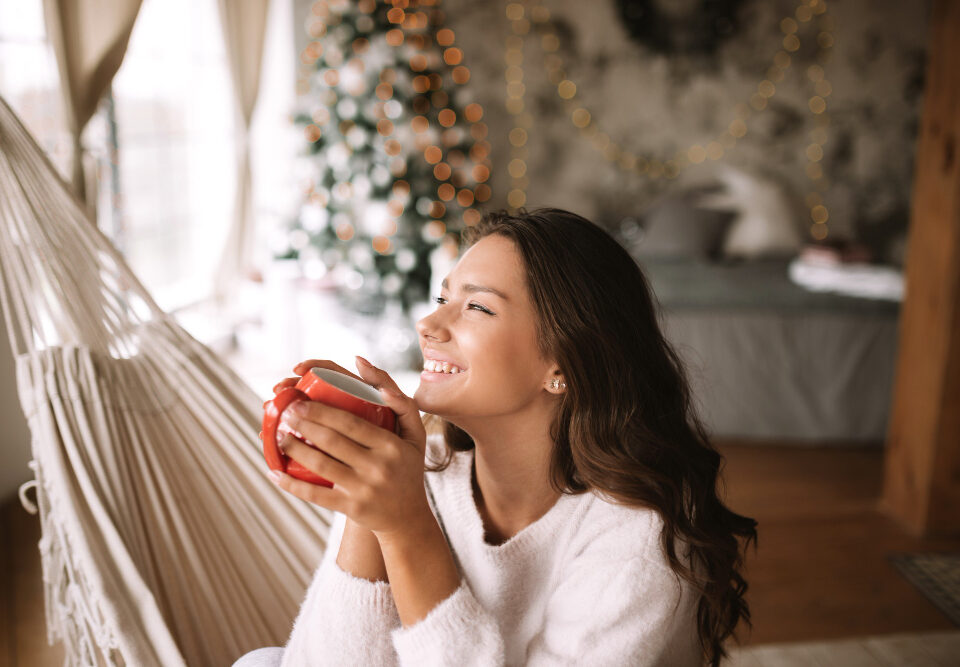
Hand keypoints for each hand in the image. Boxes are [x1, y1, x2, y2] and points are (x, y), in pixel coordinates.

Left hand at [270, 356, 432, 540]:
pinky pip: (316, 496)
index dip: (322, 411)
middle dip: (303, 425)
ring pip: (320, 466)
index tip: (300, 401)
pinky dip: (292, 484)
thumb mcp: (415, 434)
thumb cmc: (407, 467)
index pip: (351, 423)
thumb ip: (400, 401)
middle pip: (332, 441)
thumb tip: (363, 364)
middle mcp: (378, 467)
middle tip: (284, 412)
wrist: (408, 518)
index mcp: (391, 445)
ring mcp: (364, 490)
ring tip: (276, 435)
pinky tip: (274, 472)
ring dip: (293, 448)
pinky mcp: (351, 509)